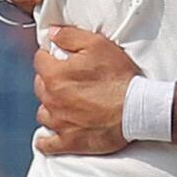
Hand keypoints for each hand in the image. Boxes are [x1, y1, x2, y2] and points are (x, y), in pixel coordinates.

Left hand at [34, 27, 139, 155]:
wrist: (136, 108)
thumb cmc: (118, 76)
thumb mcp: (98, 45)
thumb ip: (70, 36)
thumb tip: (51, 33)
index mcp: (55, 75)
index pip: (40, 60)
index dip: (50, 54)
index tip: (60, 55)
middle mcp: (51, 100)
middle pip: (40, 85)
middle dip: (51, 78)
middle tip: (69, 76)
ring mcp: (58, 123)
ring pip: (43, 111)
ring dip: (51, 105)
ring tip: (66, 102)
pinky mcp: (68, 141)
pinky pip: (47, 143)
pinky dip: (46, 139)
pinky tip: (49, 135)